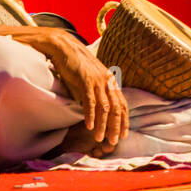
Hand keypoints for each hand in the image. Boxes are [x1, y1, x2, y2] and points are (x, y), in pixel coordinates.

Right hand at [16, 28, 128, 154]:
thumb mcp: (90, 82)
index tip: (124, 134)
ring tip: (99, 138)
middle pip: (116, 108)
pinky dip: (90, 115)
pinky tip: (88, 126)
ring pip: (104, 107)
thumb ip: (95, 96)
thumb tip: (95, 114)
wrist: (65, 48)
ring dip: (102, 125)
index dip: (124, 120)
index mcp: (110, 82)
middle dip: (116, 127)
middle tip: (114, 142)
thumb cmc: (76, 67)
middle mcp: (107, 81)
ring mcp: (97, 81)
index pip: (122, 104)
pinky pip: (89, 101)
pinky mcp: (85, 80)